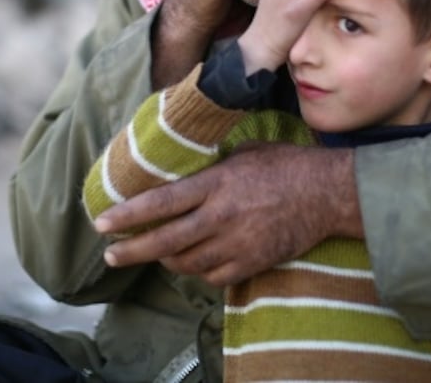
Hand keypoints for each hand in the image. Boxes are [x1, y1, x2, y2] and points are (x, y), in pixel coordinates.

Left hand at [94, 143, 362, 285]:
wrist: (328, 193)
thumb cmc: (285, 165)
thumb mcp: (243, 153)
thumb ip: (210, 167)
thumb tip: (180, 168)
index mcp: (215, 184)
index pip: (160, 203)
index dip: (127, 216)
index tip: (102, 223)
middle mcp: (220, 216)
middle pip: (164, 241)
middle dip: (131, 251)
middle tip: (111, 255)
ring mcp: (236, 243)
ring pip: (186, 263)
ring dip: (165, 261)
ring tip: (154, 255)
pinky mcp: (252, 263)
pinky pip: (213, 277)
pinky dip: (198, 272)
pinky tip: (193, 263)